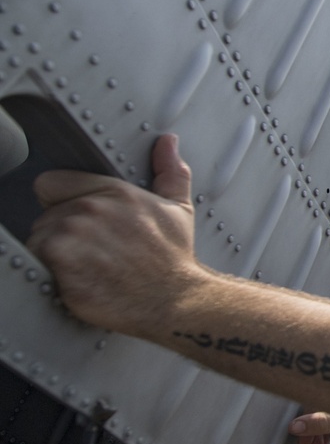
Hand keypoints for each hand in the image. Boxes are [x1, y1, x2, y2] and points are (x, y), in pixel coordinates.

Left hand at [27, 134, 199, 337]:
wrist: (175, 301)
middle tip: (94, 256)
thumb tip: (168, 142)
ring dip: (55, 258)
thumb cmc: (173, 260)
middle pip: (44, 218)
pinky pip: (36, 262)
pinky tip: (79, 281)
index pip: (51, 184)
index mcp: (113, 190)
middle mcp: (90, 207)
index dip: (61, 204)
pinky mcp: (61, 263)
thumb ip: (169, 172)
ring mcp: (74, 234)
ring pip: (38, 240)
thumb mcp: (178, 210)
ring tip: (88, 271)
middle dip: (62, 237)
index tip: (82, 226)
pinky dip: (50, 275)